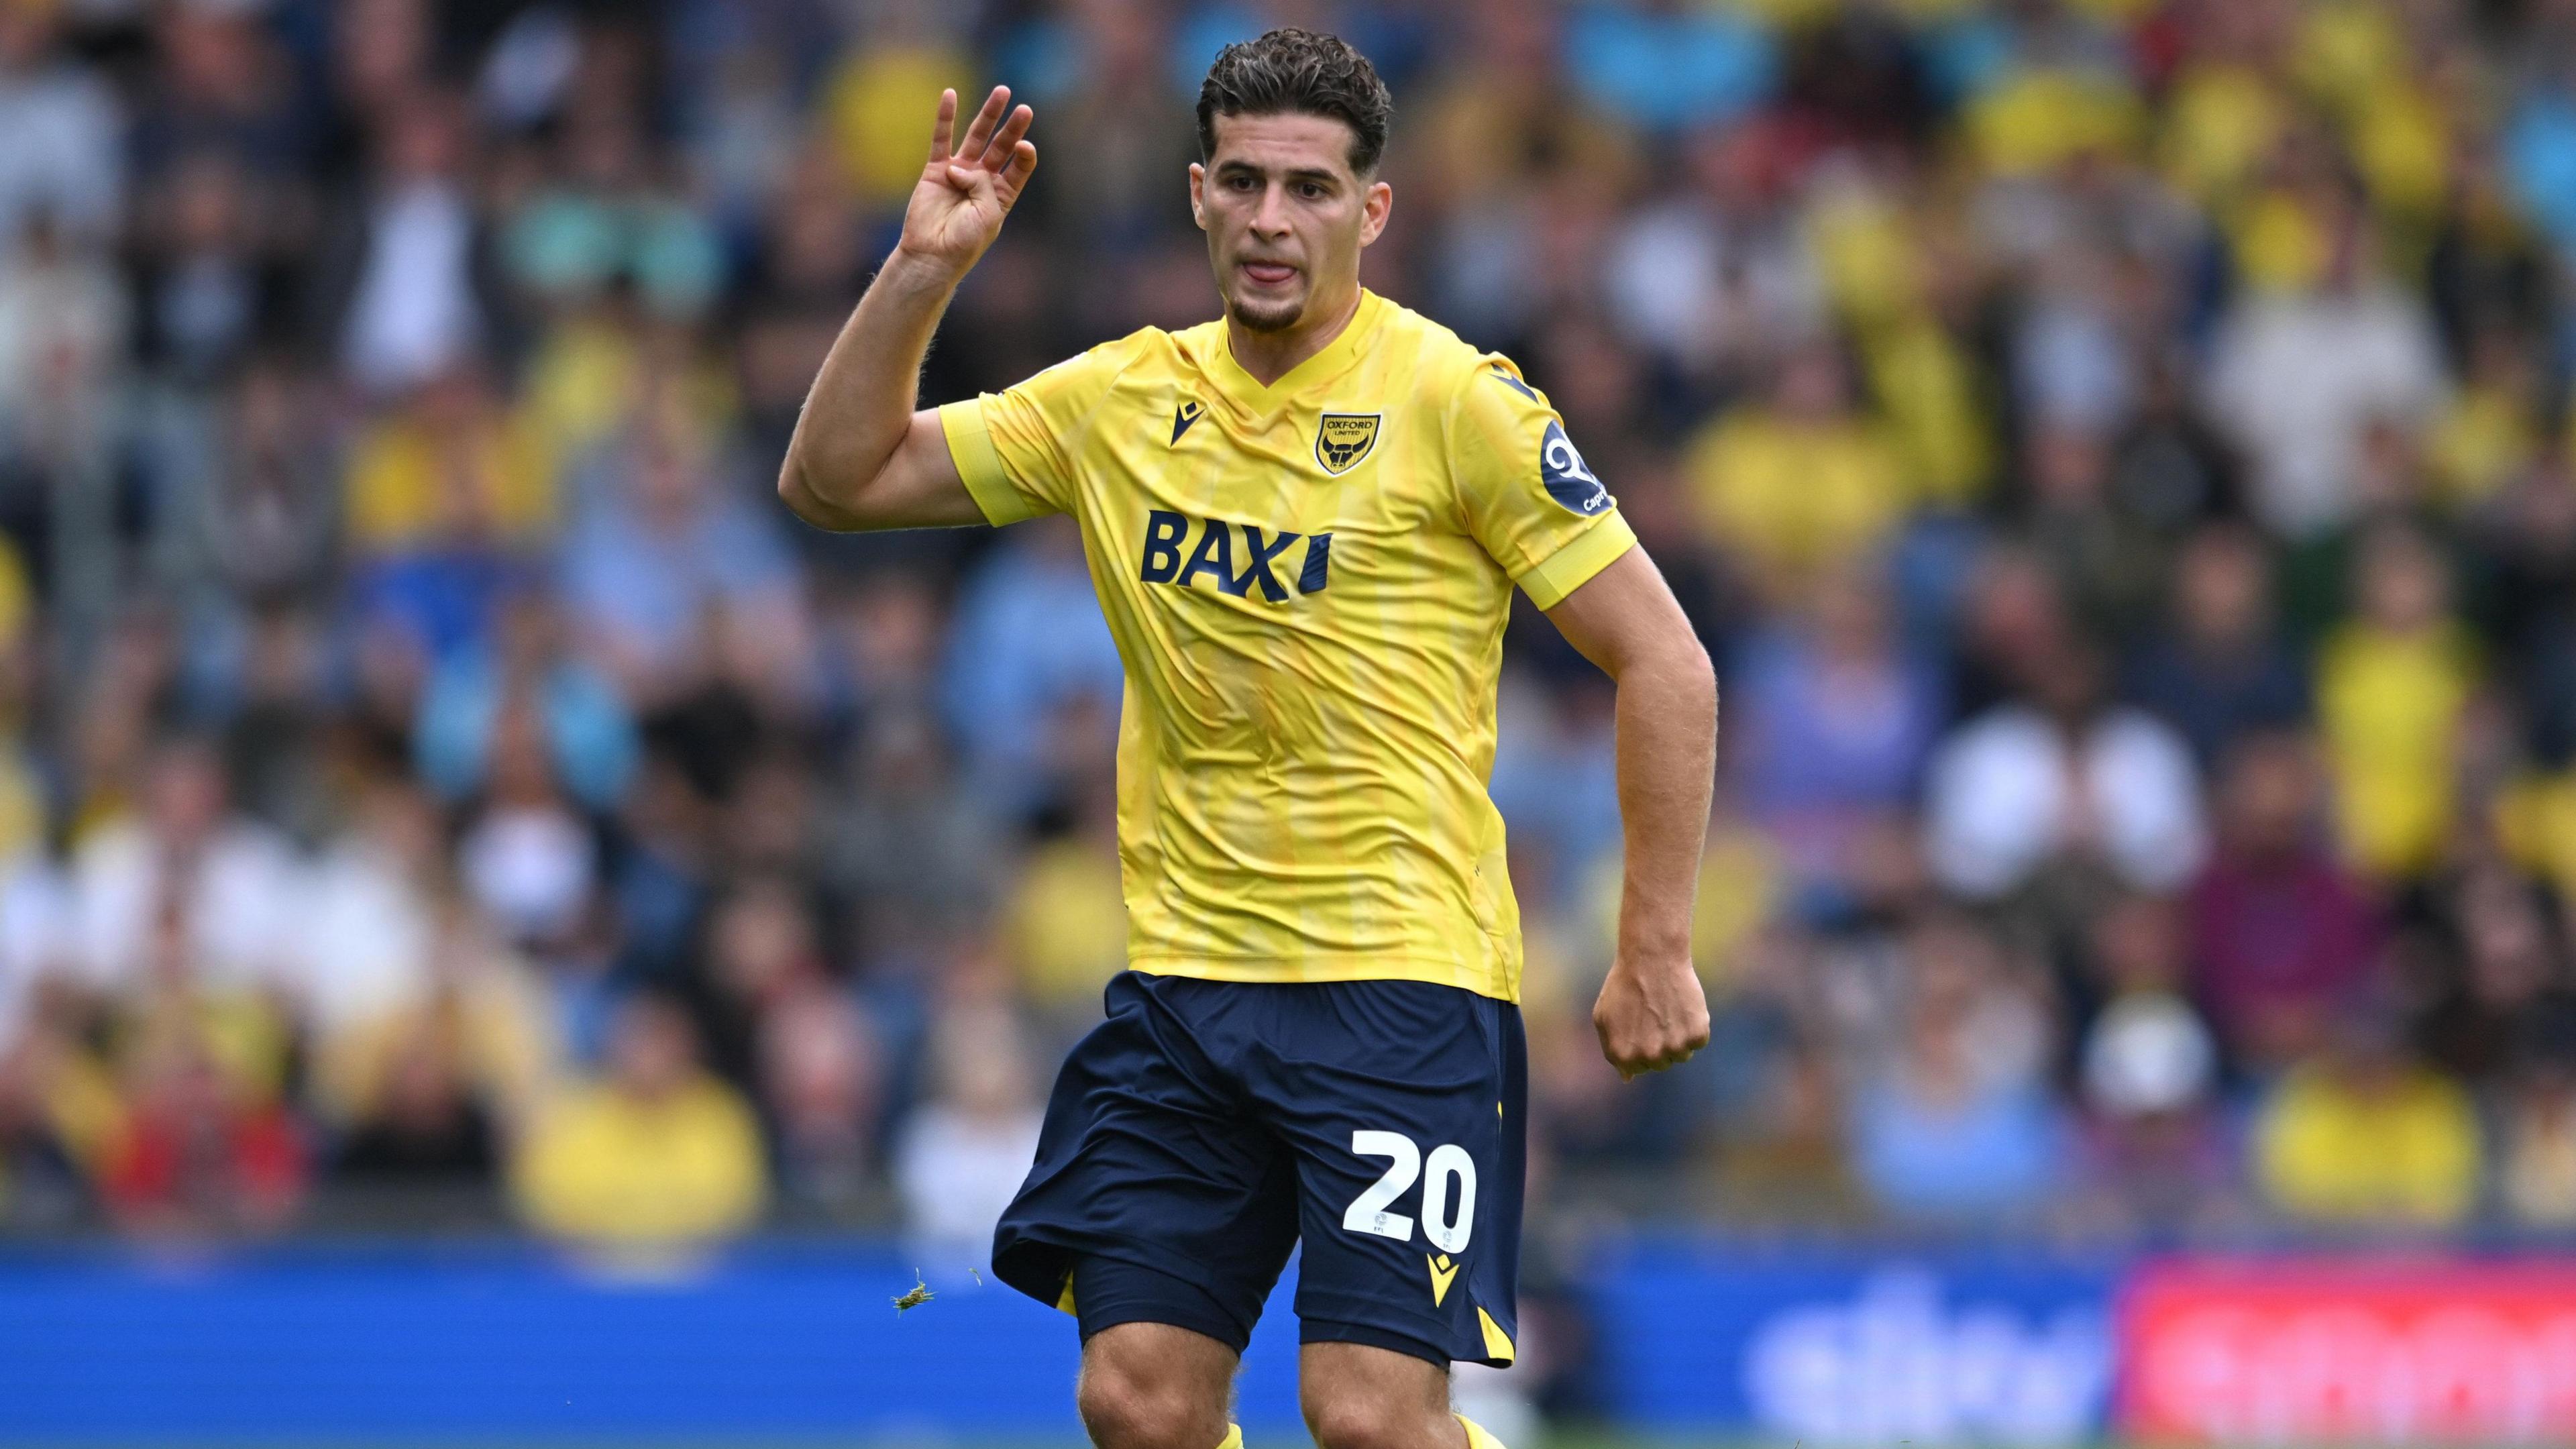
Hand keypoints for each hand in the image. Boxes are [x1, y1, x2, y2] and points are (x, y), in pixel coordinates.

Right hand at [896, 86, 1036, 276]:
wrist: (932, 254)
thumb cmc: (965, 241)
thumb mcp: (987, 214)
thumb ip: (983, 184)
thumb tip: (960, 166)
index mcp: (1002, 194)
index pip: (1019, 165)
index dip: (1025, 153)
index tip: (1025, 146)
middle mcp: (983, 180)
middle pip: (1001, 146)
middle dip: (1013, 127)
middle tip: (1025, 109)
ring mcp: (959, 172)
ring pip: (976, 136)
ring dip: (989, 115)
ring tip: (1002, 92)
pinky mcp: (935, 169)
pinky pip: (941, 138)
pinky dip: (945, 117)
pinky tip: (950, 95)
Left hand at [1592, 953, 1710, 1080]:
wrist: (1652, 958)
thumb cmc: (1624, 985)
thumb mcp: (1604, 1017)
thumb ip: (1612, 1049)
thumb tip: (1628, 1078)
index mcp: (1624, 1057)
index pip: (1637, 1069)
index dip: (1640, 1045)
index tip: (1640, 1025)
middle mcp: (1650, 1058)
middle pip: (1661, 1064)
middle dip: (1658, 1043)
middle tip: (1654, 1015)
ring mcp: (1675, 1048)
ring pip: (1681, 1054)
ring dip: (1677, 1036)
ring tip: (1667, 1009)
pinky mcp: (1697, 1035)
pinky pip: (1698, 1041)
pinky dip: (1694, 1026)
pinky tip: (1682, 1006)